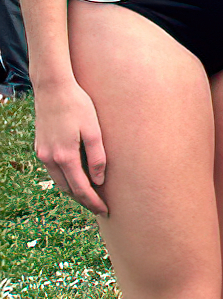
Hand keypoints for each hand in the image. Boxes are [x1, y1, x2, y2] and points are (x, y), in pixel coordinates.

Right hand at [34, 77, 107, 214]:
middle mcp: (49, 159)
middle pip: (67, 189)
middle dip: (83, 200)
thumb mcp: (94, 131)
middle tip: (99, 208)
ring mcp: (42, 153)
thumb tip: (99, 181)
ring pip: (58, 181)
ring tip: (90, 196)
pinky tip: (75, 178)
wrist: (53, 88)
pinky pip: (53, 170)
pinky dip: (65, 178)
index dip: (93, 201)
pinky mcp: (40, 147)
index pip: (81, 188)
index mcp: (65, 156)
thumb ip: (98, 158)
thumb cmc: (78, 105)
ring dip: (73, 190)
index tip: (105, 210)